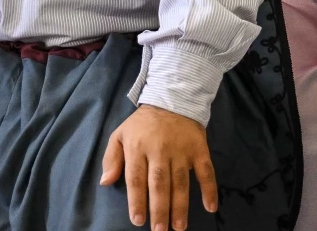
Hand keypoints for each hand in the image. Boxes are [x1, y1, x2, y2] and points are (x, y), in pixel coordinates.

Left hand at [100, 105, 216, 230]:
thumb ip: (111, 158)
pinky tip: (210, 206)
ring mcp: (181, 150)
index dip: (137, 201)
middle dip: (159, 208)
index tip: (138, 221)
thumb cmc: (143, 123)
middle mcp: (159, 150)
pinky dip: (209, 188)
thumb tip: (105, 182)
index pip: (136, 178)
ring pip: (181, 181)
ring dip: (181, 205)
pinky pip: (206, 170)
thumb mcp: (120, 134)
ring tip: (179, 226)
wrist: (173, 99)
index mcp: (138, 147)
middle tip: (160, 230)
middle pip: (159, 183)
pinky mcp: (199, 148)